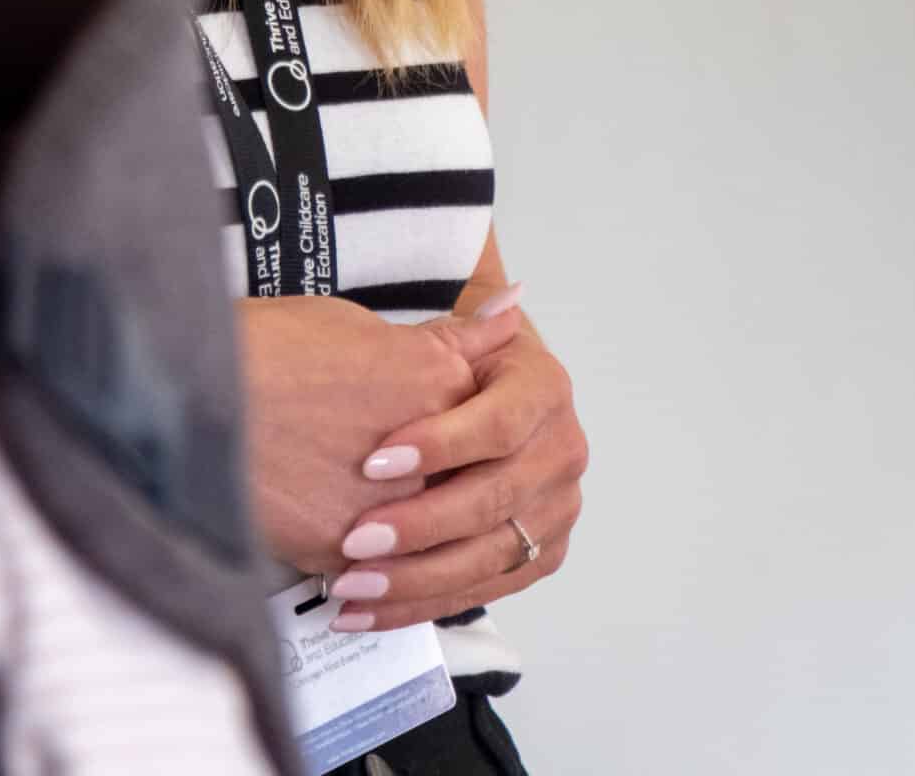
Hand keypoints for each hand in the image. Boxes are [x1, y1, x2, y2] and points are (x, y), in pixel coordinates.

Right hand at [237, 297, 514, 575]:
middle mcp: (426, 451)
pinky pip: (377, 575)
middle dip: (443, 491)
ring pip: (425, 542)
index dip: (461, 429)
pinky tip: (349, 555)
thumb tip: (510, 308)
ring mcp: (390, 509)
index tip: (442, 433)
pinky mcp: (346, 553)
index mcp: (436, 382)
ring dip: (409, 540)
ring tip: (375, 526)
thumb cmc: (266, 350)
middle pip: (463, 487)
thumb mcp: (358, 324)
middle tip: (401, 483)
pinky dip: (368, 570)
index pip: (488, 419)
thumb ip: (444, 336)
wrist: (193, 394)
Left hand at [326, 314, 587, 630]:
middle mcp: (563, 455)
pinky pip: (479, 591)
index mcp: (546, 393)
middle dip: (418, 527)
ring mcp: (556, 511)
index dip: (437, 447)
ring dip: (412, 581)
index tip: (372, 464)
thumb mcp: (451, 345)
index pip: (495, 428)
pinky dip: (419, 605)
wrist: (484, 401)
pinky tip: (368, 612)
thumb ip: (465, 334)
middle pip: (490, 502)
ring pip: (484, 559)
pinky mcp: (538, 557)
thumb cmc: (455, 370)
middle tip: (355, 542)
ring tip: (351, 587)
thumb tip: (507, 301)